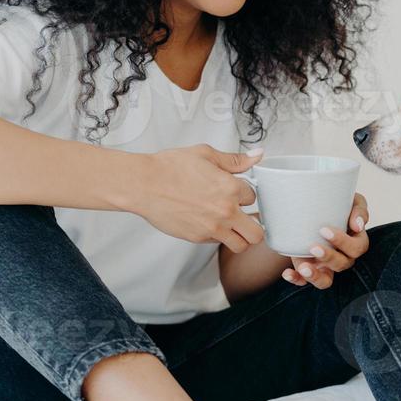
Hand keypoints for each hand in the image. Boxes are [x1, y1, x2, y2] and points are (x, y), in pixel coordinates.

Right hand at [131, 144, 265, 251]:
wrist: (144, 184)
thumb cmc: (169, 168)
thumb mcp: (205, 154)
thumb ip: (234, 160)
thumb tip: (256, 155)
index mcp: (230, 188)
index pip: (254, 197)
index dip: (246, 194)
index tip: (238, 193)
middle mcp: (225, 211)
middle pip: (257, 232)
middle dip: (255, 225)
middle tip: (247, 218)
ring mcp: (212, 228)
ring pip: (241, 245)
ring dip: (240, 237)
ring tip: (233, 227)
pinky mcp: (197, 238)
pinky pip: (217, 243)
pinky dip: (218, 237)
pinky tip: (210, 224)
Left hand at [282, 193, 368, 289]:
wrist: (313, 209)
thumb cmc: (337, 205)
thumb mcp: (351, 201)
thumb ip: (359, 210)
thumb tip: (358, 225)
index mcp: (355, 241)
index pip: (357, 248)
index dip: (343, 242)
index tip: (324, 229)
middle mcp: (343, 257)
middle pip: (342, 264)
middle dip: (328, 257)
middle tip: (313, 247)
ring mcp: (326, 266)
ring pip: (326, 280)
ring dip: (315, 276)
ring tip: (303, 267)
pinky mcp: (311, 269)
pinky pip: (305, 282)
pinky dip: (297, 279)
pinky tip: (287, 273)